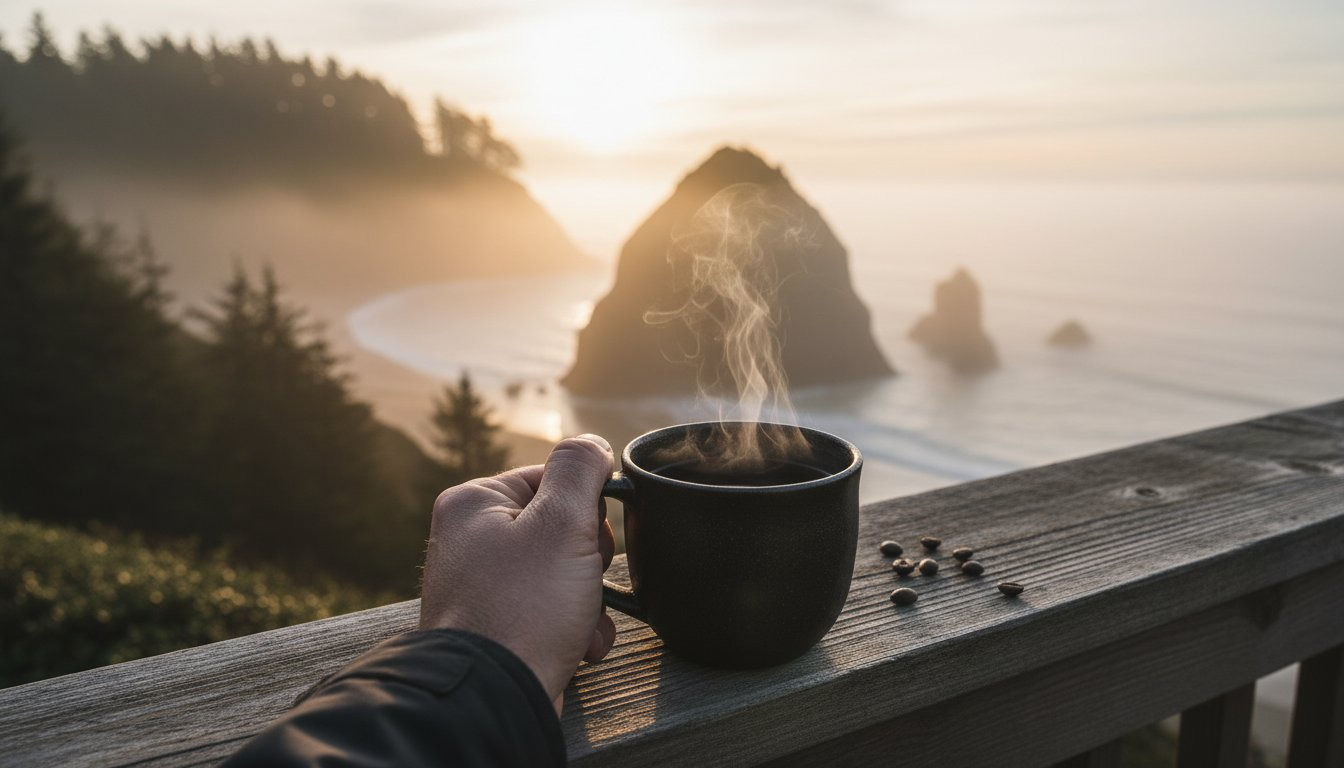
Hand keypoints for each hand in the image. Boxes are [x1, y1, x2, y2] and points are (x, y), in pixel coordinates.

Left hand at [420, 434, 617, 713]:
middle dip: (588, 562)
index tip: (590, 539)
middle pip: (559, 528)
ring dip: (588, 600)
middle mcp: (469, 541)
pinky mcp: (496, 626)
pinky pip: (548, 611)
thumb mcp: (561, 523)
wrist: (492, 697)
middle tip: (583, 581)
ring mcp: (481, 587)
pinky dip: (574, 627)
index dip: (586, 509)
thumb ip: (580, 471)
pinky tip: (581, 647)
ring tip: (583, 623)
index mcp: (474, 503)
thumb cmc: (523, 608)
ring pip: (560, 574)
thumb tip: (591, 444)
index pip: (552, 480)